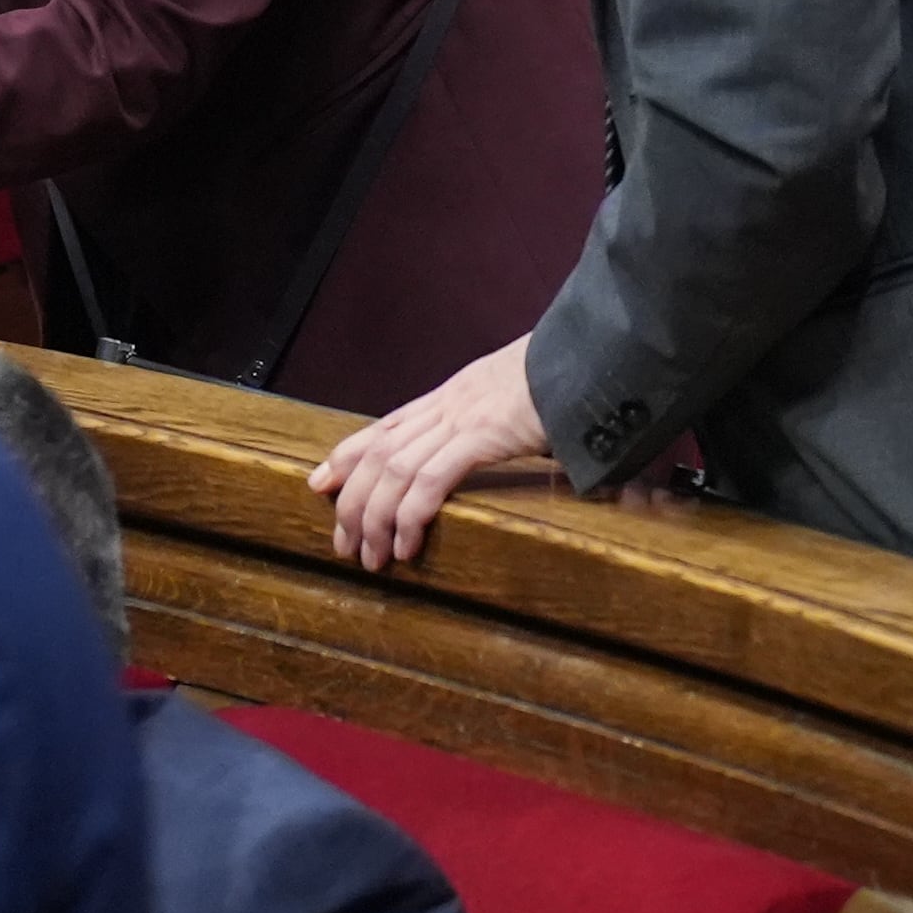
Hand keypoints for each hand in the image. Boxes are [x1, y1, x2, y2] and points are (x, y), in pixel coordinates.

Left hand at [308, 340, 555, 569]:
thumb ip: (498, 421)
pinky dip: (411, 514)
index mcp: (450, 395)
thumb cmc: (565, 380)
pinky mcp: (483, 435)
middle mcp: (445, 405)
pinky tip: (406, 545)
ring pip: (393, 469)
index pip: (383, 426)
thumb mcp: (517, 398)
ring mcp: (461, 418)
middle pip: (376, 453)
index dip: (345, 455)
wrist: (593, 354)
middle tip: (342, 544)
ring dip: (375, 518)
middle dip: (351, 501)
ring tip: (370, 557)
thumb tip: (499, 445)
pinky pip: (432, 479)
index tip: (319, 483)